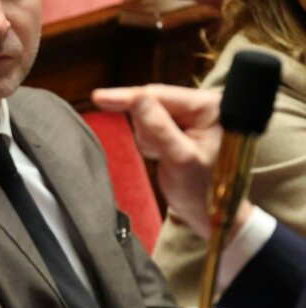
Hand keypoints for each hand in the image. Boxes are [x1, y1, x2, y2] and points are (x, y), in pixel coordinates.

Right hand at [92, 85, 222, 236]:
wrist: (208, 213)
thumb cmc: (202, 190)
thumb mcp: (180, 158)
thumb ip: (158, 127)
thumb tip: (136, 98)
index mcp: (209, 107)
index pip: (161, 94)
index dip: (128, 97)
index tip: (99, 97)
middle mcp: (200, 105)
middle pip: (153, 102)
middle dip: (144, 126)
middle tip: (154, 151)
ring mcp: (189, 116)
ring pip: (147, 115)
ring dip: (146, 136)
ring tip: (161, 156)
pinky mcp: (177, 128)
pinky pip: (149, 126)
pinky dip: (148, 141)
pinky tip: (159, 154)